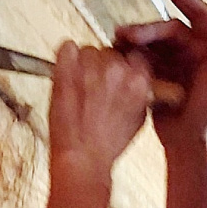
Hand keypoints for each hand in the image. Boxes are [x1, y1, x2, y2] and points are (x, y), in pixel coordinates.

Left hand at [48, 43, 153, 183]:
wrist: (81, 158)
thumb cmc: (106, 145)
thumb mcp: (138, 119)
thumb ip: (141, 94)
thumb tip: (139, 82)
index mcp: (139, 80)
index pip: (135, 55)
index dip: (124, 65)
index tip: (117, 76)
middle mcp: (117, 70)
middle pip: (110, 51)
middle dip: (103, 67)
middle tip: (95, 90)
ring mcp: (91, 67)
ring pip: (88, 50)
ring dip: (83, 65)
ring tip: (80, 91)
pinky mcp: (66, 68)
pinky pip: (67, 48)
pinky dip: (65, 59)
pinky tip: (67, 77)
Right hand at [114, 0, 206, 158]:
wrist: (189, 145)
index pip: (198, 15)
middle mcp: (193, 54)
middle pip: (167, 32)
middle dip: (146, 30)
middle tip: (125, 34)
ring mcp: (175, 66)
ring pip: (153, 45)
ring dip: (135, 42)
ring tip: (116, 43)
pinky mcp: (159, 80)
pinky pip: (144, 62)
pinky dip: (131, 59)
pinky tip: (117, 57)